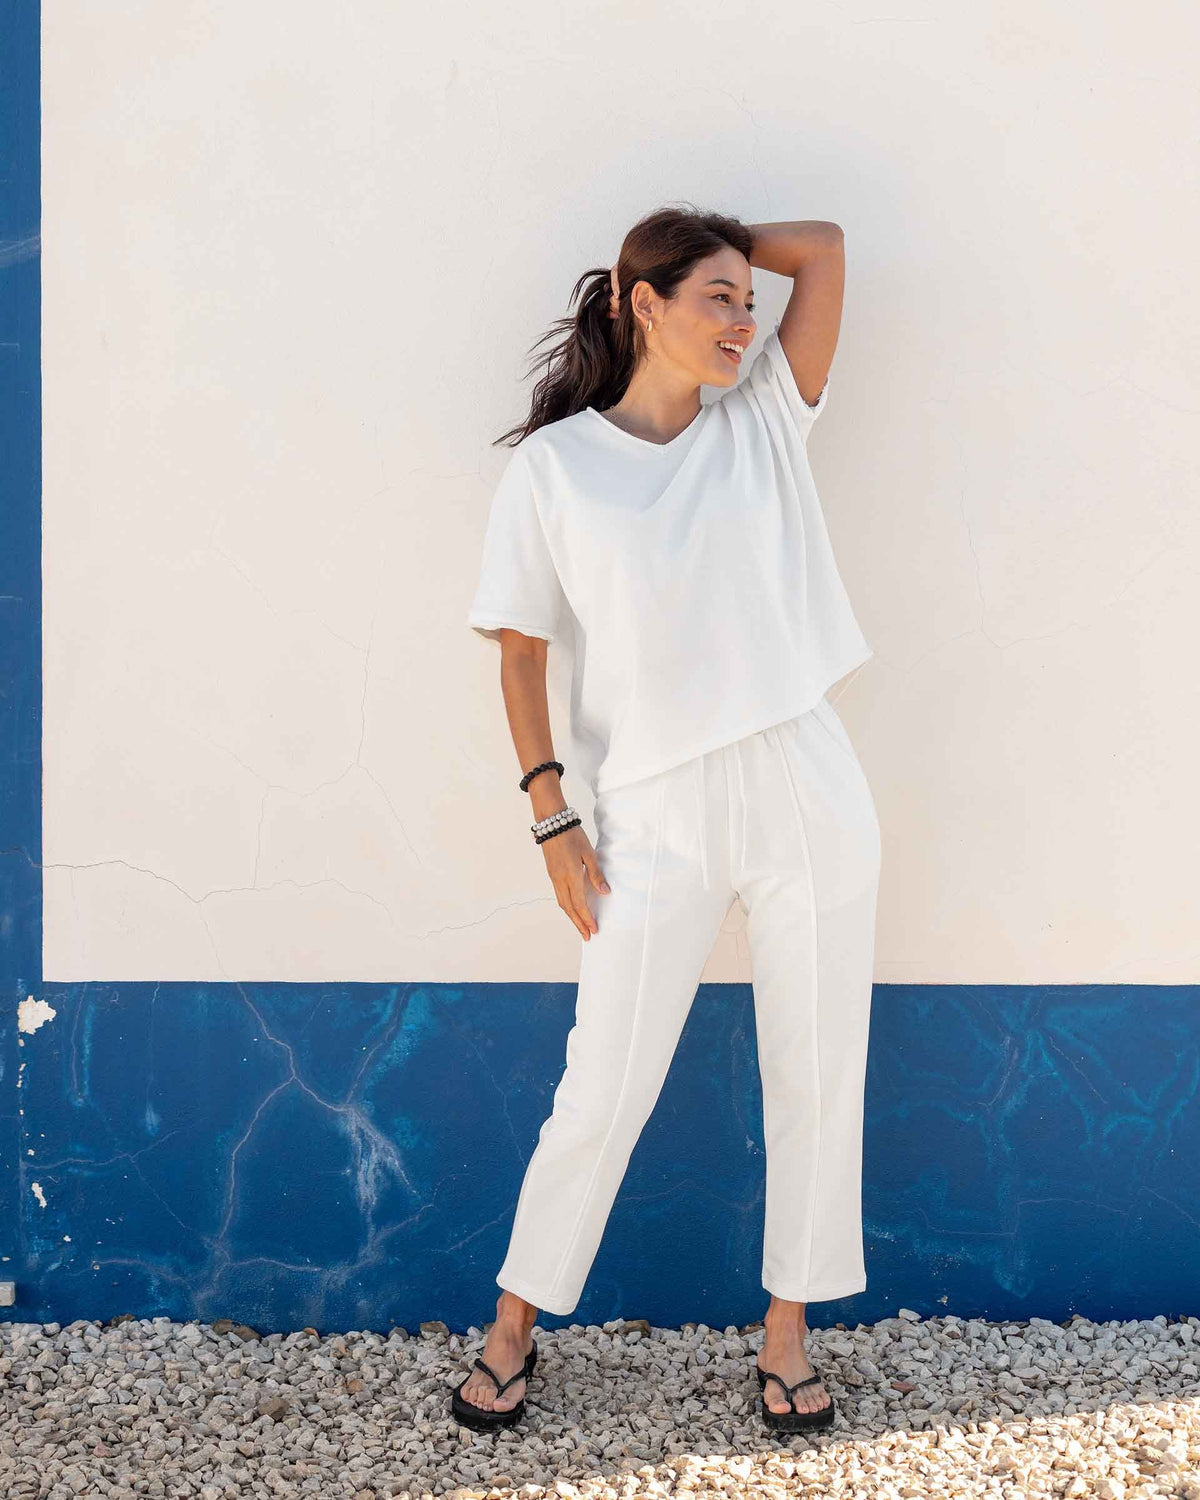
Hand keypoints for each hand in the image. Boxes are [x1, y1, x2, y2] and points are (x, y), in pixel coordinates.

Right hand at [541, 825, 609, 939]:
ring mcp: (554, 877)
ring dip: (572, 916)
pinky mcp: (551, 873)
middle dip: (578, 923)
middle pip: (569, 908)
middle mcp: (560, 879)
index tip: (593, 930)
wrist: (552, 823)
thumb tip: (604, 892)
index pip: (580, 904)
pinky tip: (572, 908)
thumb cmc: (572, 835)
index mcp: (571, 875)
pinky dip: (567, 905)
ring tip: (580, 925)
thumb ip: (596, 874)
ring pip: (562, 903)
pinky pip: (559, 895)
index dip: (587, 919)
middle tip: (587, 936)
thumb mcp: (589, 853)